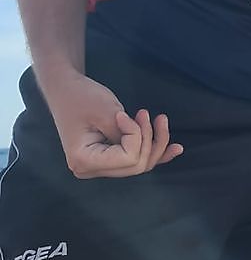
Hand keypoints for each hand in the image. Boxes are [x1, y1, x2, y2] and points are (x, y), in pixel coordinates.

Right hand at [44, 70, 182, 178]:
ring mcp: (99, 166)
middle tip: (146, 113)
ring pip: (140, 164)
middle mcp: (90, 169)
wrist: (66, 89)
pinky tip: (176, 149)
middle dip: (149, 139)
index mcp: (83, 160)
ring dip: (155, 142)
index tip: (127, 114)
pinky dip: (155, 152)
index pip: (128, 159)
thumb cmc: (81, 96)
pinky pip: (136, 160)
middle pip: (136, 165)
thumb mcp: (106, 112)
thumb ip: (127, 133)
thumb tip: (148, 146)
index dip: (137, 136)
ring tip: (159, 119)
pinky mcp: (109, 159)